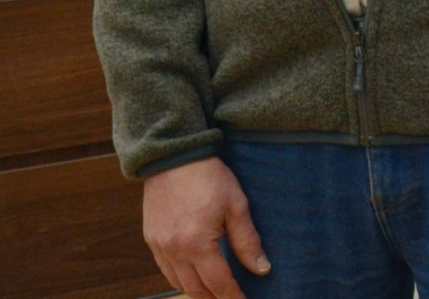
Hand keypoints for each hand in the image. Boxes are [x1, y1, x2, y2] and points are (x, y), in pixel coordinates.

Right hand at [141, 157, 268, 298]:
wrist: (174, 158)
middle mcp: (174, 251)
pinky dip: (180, 278)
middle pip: (195, 289)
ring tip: (216, 294)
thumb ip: (248, 241)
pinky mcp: (151, 239)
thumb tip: (261, 268)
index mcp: (197, 244)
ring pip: (178, 282)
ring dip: (197, 292)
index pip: (218, 283)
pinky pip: (165, 269)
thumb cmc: (209, 178)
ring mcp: (159, 246)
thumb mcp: (236, 206)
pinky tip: (193, 277)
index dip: (233, 297)